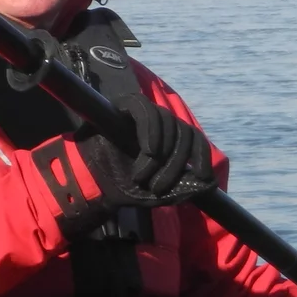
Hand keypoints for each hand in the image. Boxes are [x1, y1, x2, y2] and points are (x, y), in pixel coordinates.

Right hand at [34, 96, 213, 232]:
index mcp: (171, 140)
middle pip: (183, 132)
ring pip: (168, 123)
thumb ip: (182, 189)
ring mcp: (144, 111)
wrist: (89, 182)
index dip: (202, 156)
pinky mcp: (126, 104)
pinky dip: (151, 135)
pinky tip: (147, 155)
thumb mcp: (158, 192)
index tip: (204, 177)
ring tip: (142, 178)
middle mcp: (161, 122)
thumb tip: (207, 185)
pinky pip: (147, 113)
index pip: (195, 138)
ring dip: (160, 156)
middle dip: (175, 164)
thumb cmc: (124, 186)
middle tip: (160, 188)